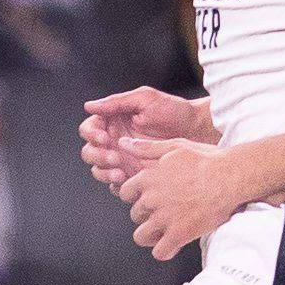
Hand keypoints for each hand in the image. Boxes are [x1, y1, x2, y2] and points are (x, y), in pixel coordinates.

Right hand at [81, 85, 214, 191]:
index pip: (89, 129)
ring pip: (99, 171)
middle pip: (89, 152)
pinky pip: (116, 185)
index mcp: (112, 121)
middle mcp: (113, 141)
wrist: (196, 130)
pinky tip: (129, 181)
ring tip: (121, 173)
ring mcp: (122, 160)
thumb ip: (116, 102)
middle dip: (98, 156)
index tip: (104, 138)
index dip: (92, 134)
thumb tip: (89, 106)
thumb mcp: (145, 100)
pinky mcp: (132, 175)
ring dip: (105, 173)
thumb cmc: (172, 110)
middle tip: (115, 158)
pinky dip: (117, 185)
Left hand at [116, 136, 250, 261]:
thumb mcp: (175, 147)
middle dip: (147, 215)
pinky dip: (165, 251)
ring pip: (141, 236)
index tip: (149, 197)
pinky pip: (160, 252)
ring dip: (151, 235)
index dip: (136, 196)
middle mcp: (152, 199)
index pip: (125, 193)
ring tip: (165, 231)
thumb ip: (146, 148)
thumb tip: (124, 144)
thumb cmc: (208, 160)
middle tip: (165, 212)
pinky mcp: (179, 234)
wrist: (231, 177)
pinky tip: (174, 244)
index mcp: (149, 178)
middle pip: (135, 215)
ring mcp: (164, 218)